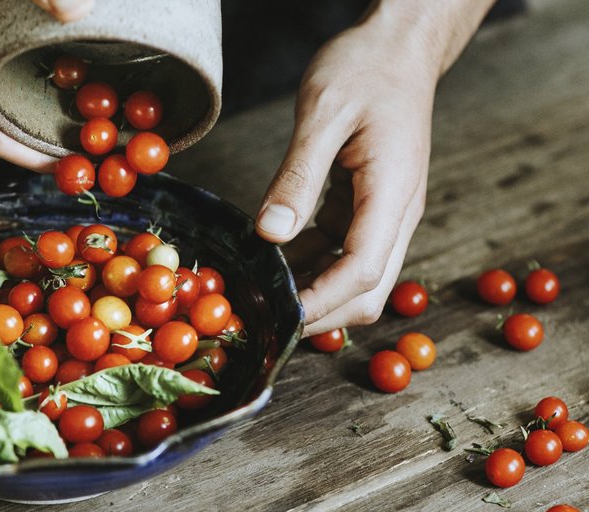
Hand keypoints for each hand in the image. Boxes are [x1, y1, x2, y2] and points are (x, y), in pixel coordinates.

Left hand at [254, 1, 492, 336]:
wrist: (398, 48)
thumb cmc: (365, 69)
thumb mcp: (323, 114)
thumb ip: (298, 177)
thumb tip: (270, 233)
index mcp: (393, 193)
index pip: (363, 270)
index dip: (321, 302)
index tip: (279, 318)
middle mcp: (397, 213)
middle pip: (367, 290)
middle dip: (319, 312)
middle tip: (264, 318)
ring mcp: (385, 214)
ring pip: (355, 278)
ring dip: (311, 292)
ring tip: (259, 292)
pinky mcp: (367, 208)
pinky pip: (340, 253)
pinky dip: (309, 266)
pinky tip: (272, 262)